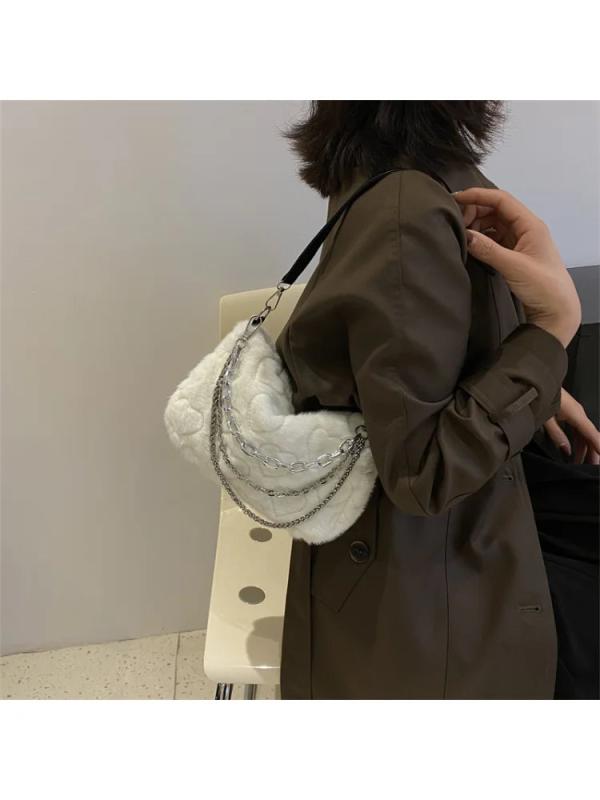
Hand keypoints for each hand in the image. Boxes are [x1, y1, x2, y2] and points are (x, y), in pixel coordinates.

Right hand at [451, 187, 581, 347]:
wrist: (556, 311)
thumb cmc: (543, 286)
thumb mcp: (513, 267)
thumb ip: (488, 250)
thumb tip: (465, 236)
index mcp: (531, 225)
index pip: (501, 200)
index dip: (478, 196)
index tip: (457, 199)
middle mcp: (526, 228)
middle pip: (496, 209)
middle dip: (475, 212)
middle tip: (457, 223)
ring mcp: (520, 241)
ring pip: (494, 223)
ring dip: (477, 226)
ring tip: (463, 236)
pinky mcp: (515, 254)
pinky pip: (494, 238)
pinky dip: (482, 239)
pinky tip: (472, 246)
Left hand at [543, 387, 599, 464]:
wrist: (535, 381)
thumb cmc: (541, 395)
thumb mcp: (546, 418)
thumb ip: (556, 435)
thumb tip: (566, 450)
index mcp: (576, 414)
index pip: (592, 434)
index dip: (598, 446)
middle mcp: (578, 413)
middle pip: (589, 436)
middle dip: (592, 452)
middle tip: (592, 466)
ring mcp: (574, 412)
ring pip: (584, 433)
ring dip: (584, 448)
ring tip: (581, 462)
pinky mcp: (568, 411)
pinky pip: (578, 429)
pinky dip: (578, 441)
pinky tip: (574, 450)